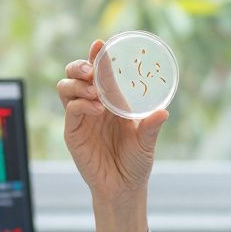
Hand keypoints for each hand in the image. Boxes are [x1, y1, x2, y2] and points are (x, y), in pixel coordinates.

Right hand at [57, 39, 169, 203]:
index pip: (100, 72)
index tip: (101, 44)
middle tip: (91, 69)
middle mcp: (93, 105)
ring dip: (77, 84)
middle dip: (79, 66)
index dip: (98, 57)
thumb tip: (164, 112)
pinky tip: (96, 108)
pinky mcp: (73, 132)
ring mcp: (81, 118)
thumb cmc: (135, 162)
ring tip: (94, 91)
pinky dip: (80, 104)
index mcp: (111, 100)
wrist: (123, 188)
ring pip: (66, 88)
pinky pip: (70, 110)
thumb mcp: (146, 142)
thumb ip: (151, 127)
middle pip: (75, 75)